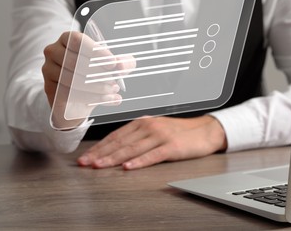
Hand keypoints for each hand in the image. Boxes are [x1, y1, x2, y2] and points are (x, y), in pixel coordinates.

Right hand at [42, 31, 134, 128]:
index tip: (113, 64)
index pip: (78, 40)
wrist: (79, 100)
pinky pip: (69, 94)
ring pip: (72, 79)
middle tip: (115, 83)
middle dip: (99, 74)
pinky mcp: (49, 89)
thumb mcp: (113, 67)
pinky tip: (107, 100)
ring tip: (113, 91)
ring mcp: (48, 70)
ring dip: (97, 87)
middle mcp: (53, 51)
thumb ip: (123, 63)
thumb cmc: (96, 75)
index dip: (96, 52)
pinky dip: (92, 98)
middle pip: (74, 61)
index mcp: (68, 39)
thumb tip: (122, 65)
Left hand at [77, 115, 227, 169]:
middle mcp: (149, 127)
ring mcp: (160, 136)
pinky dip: (139, 162)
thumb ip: (138, 136)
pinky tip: (128, 167)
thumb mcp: (156, 129)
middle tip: (86, 163)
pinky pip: (152, 155)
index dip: (99, 147)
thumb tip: (117, 148)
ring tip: (99, 166)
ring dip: (113, 158)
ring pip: (132, 148)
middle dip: (100, 154)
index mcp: (143, 123)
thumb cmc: (179, 132)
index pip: (116, 136)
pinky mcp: (171, 146)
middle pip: (120, 142)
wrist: (204, 130)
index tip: (87, 156)